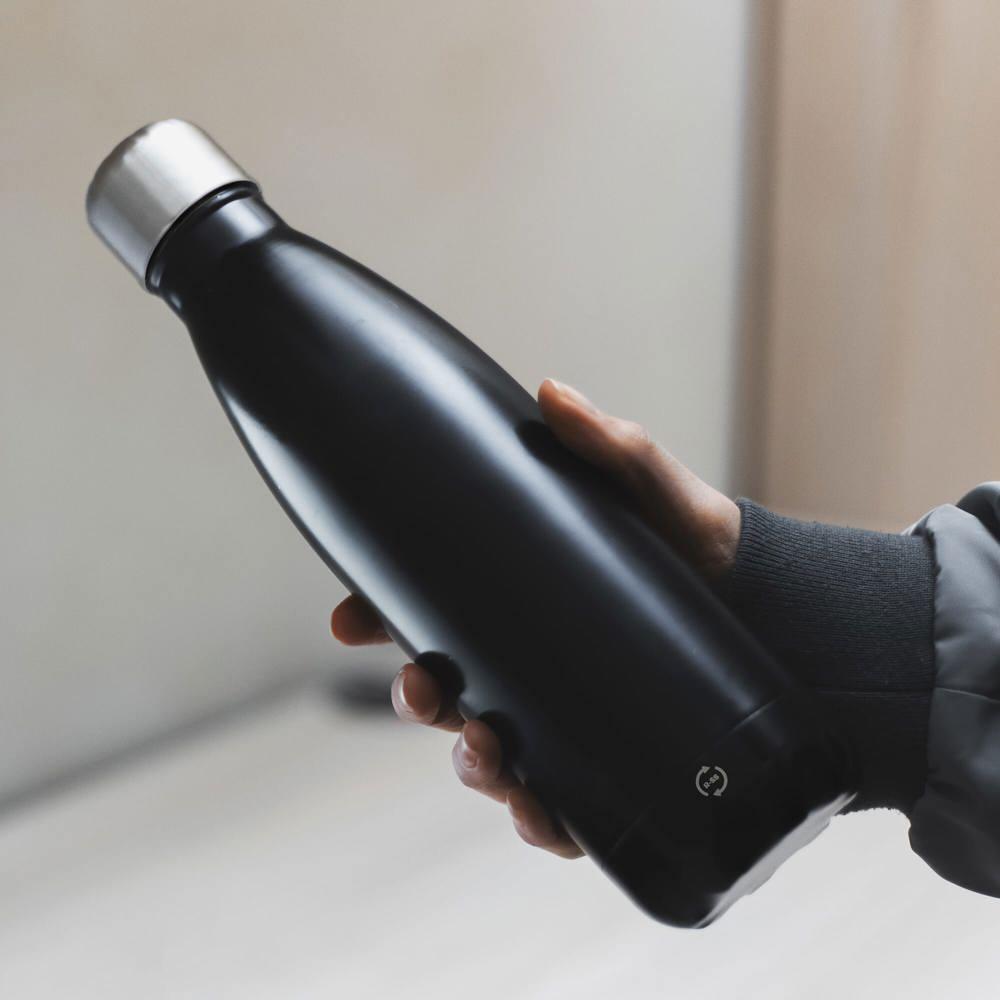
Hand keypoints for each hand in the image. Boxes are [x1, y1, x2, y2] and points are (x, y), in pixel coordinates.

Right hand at [330, 378, 739, 858]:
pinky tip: (542, 809)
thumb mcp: (649, 488)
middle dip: (416, 697)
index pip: (428, 609)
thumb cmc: (696, 541)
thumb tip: (553, 393)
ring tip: (487, 750)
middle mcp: (528, 659)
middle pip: (444, 689)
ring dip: (469, 761)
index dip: (376, 616)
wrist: (769, 606)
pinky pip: (558, 803)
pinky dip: (539, 816)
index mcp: (520, 596)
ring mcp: (563, 714)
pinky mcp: (605, 761)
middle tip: (424, 688)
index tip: (348, 619)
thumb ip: (608, 443)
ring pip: (487, 751)